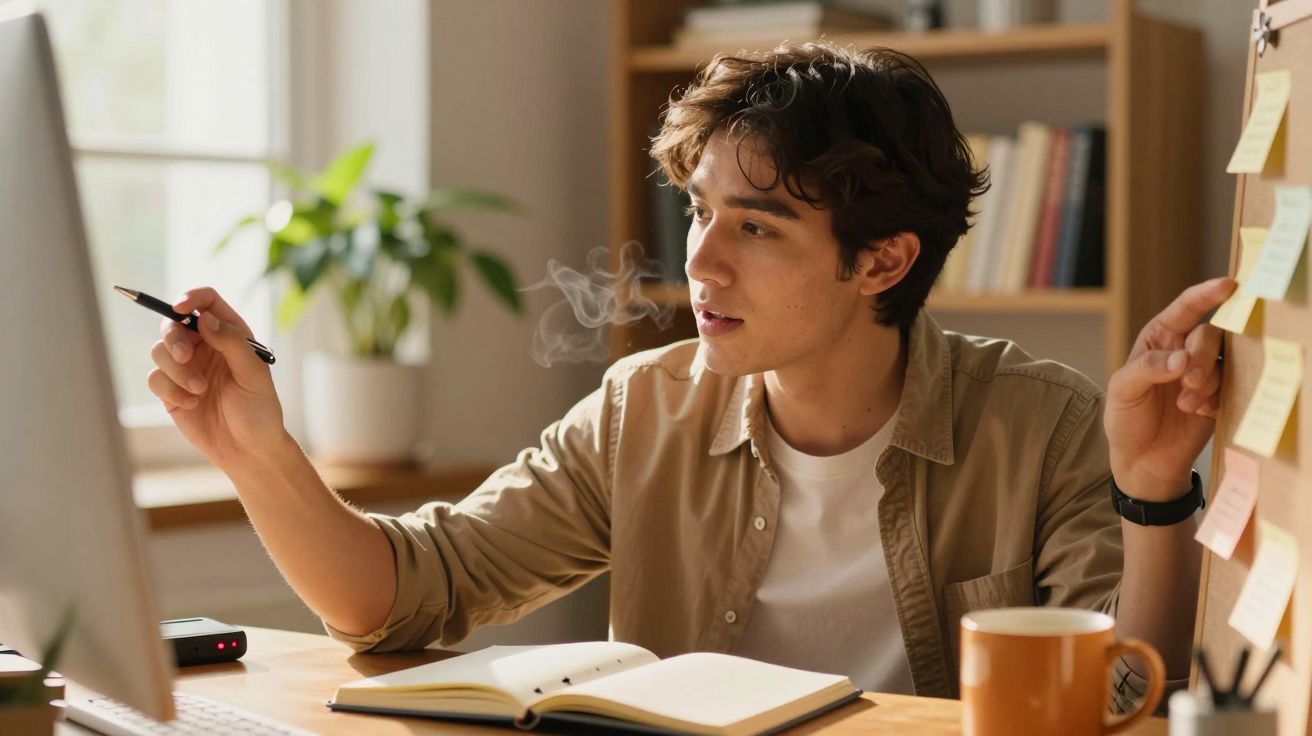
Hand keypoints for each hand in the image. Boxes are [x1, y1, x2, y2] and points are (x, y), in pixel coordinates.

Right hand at [147, 287, 287, 468]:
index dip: (191, 297)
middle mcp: (206, 346)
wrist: (247, 450)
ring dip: (176, 370)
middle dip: (174, 338)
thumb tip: (204, 317)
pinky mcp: (171, 390)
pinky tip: (191, 404)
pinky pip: (155, 378)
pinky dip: (170, 390)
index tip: (180, 306)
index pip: (207, 302)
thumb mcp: (253, 374)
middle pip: (173, 323)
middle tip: (185, 357)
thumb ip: (231, 342)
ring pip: (159, 350)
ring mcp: (186, 367)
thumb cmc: (259, 410)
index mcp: (231, 335)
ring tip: (199, 391)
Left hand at [1104, 278, 1235, 501]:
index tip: (1228, 285)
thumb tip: (1183, 358)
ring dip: (1208, 381)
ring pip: (1225, 361)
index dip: (1206, 294)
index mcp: (1159, 338)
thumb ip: (1148, 369)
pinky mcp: (1221, 397)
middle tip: (1189, 382)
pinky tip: (1197, 414)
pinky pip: (1234, 388)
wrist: (1142, 461)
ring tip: (1186, 404)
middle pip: (1210, 334)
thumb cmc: (1126, 419)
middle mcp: (1185, 350)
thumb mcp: (1122, 391)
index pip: (1185, 308)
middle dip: (1203, 355)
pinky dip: (1216, 400)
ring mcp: (1206, 373)